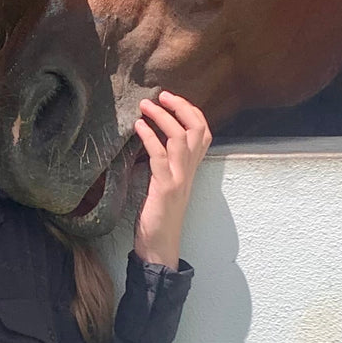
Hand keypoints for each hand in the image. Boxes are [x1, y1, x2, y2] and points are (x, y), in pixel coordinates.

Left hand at [133, 91, 211, 269]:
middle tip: (161, 95)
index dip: (191, 112)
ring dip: (162, 118)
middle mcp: (189, 172)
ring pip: (179, 138)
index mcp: (191, 170)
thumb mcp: (166, 185)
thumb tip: (152, 142)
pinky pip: (159, 156)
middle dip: (180, 107)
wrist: (160, 247)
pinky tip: (138, 127)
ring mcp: (179, 179)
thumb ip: (165, 165)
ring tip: (145, 106)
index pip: (203, 133)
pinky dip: (149, 137)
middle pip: (196, 129)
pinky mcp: (165, 188)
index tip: (172, 100)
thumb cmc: (159, 217)